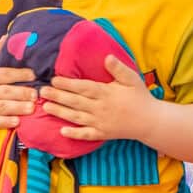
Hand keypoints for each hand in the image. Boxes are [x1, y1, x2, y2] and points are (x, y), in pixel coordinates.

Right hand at [0, 36, 36, 129]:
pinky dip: (6, 122)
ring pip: (1, 107)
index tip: (34, 75)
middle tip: (37, 94)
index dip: (19, 74)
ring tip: (32, 108)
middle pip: (5, 91)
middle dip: (21, 93)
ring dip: (17, 108)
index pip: (4, 74)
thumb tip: (6, 35)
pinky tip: (18, 122)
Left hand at [39, 54, 155, 141]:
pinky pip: (86, 135)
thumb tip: (106, 57)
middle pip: (76, 102)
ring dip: (60, 112)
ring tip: (45, 107)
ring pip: (76, 117)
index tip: (54, 79)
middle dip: (58, 96)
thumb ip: (118, 68)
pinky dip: (74, 134)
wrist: (150, 121)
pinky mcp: (102, 134)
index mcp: (106, 93)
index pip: (83, 88)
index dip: (68, 84)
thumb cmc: (140, 97)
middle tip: (42, 92)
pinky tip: (61, 131)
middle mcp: (101, 108)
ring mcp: (100, 123)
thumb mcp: (132, 78)